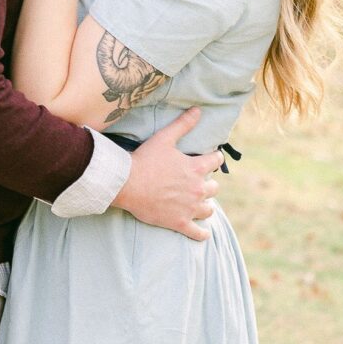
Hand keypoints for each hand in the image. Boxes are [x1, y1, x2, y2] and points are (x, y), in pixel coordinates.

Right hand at [116, 108, 223, 242]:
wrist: (126, 184)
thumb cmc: (144, 160)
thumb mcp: (165, 138)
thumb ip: (183, 124)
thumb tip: (198, 110)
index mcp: (196, 168)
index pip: (216, 161)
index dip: (213, 159)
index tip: (209, 159)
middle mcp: (198, 189)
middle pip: (214, 188)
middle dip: (208, 184)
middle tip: (198, 183)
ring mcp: (189, 208)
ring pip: (209, 209)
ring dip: (205, 206)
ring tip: (199, 204)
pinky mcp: (179, 223)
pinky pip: (197, 232)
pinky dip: (202, 233)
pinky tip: (203, 233)